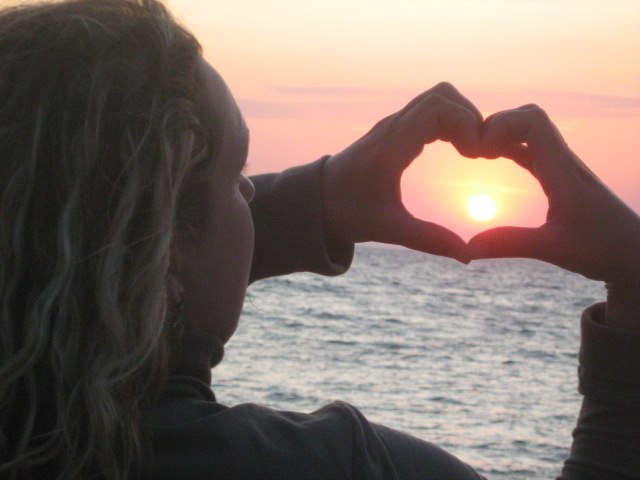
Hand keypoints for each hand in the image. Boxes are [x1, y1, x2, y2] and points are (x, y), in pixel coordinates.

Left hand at [322, 82, 481, 262]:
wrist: (314, 201)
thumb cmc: (345, 212)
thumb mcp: (386, 228)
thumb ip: (428, 240)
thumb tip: (467, 255)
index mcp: (391, 145)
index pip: (437, 108)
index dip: (465, 124)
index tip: (475, 155)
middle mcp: (393, 127)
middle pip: (442, 95)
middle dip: (469, 117)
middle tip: (479, 152)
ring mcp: (393, 126)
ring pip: (437, 99)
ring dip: (461, 118)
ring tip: (472, 151)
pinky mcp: (394, 132)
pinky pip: (429, 111)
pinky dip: (450, 122)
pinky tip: (457, 150)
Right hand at [468, 105, 639, 328]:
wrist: (637, 254)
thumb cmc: (605, 251)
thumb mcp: (554, 250)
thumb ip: (510, 245)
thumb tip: (467, 248)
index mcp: (563, 171)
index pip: (533, 121)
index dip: (501, 125)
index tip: (481, 153)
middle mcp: (564, 162)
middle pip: (529, 117)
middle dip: (496, 124)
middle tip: (474, 152)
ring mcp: (564, 168)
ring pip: (530, 132)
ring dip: (502, 135)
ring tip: (478, 155)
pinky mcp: (561, 178)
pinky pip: (531, 150)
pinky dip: (509, 148)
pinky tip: (492, 161)